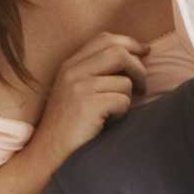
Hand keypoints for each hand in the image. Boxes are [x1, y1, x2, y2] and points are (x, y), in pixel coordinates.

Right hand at [28, 33, 148, 168]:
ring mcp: (79, 86)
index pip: (105, 39)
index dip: (130, 43)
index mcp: (70, 64)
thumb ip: (95, 72)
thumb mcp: (75, 92)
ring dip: (128, 98)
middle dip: (138, 67)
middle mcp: (72, 71)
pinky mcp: (87, 104)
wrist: (48, 154)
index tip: (145, 52)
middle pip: (118, 51)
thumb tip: (134, 57)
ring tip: (115, 112)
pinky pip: (122, 100)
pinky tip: (108, 122)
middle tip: (142, 86)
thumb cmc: (69, 126)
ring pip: (124, 80)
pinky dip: (122, 113)